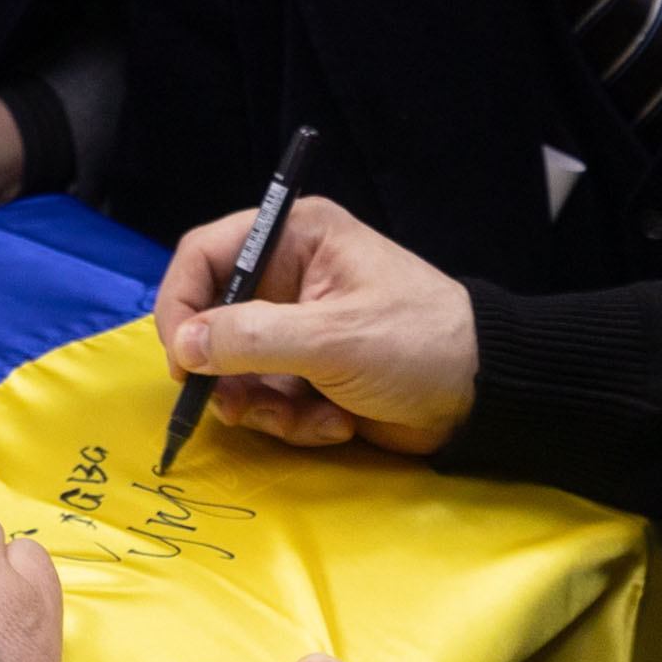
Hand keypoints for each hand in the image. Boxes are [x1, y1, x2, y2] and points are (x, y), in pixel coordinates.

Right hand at [156, 196, 478, 452]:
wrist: (481, 398)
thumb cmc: (417, 344)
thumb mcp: (333, 338)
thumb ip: (252, 340)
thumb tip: (183, 346)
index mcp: (297, 238)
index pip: (208, 254)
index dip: (182, 304)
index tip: (180, 358)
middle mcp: (289, 277)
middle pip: (214, 321)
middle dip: (227, 373)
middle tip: (240, 406)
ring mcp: (297, 329)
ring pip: (235, 371)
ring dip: (265, 406)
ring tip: (311, 415)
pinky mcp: (308, 374)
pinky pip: (268, 400)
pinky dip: (294, 420)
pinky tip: (337, 423)